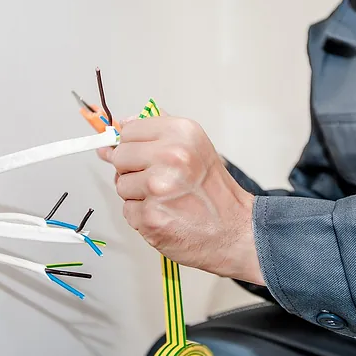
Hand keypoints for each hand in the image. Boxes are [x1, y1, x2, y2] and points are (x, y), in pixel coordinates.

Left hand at [106, 115, 264, 283]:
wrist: (235, 231)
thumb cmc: (215, 192)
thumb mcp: (196, 147)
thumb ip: (160, 133)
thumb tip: (123, 124)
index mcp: (181, 133)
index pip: (129, 130)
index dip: (134, 145)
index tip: (143, 155)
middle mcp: (170, 156)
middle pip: (120, 156)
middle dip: (132, 169)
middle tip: (159, 180)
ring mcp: (158, 188)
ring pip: (121, 184)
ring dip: (137, 194)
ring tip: (166, 198)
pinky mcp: (150, 216)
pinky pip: (128, 210)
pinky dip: (142, 215)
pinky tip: (165, 214)